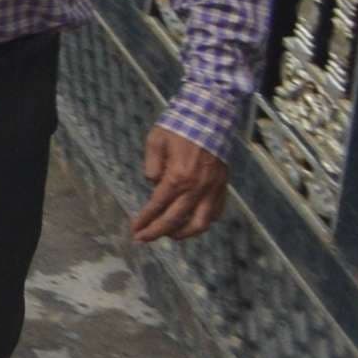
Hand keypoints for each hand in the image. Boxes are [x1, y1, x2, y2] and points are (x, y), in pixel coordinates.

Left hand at [132, 127, 228, 243]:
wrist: (210, 118)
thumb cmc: (178, 127)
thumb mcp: (155, 141)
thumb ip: (151, 165)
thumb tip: (153, 185)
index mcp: (178, 177)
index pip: (157, 206)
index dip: (145, 220)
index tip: (135, 229)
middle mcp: (197, 188)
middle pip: (175, 220)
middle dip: (157, 232)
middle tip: (143, 239)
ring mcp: (213, 190)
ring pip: (200, 223)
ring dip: (183, 234)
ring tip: (169, 236)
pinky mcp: (223, 188)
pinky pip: (216, 213)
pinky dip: (204, 223)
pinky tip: (192, 224)